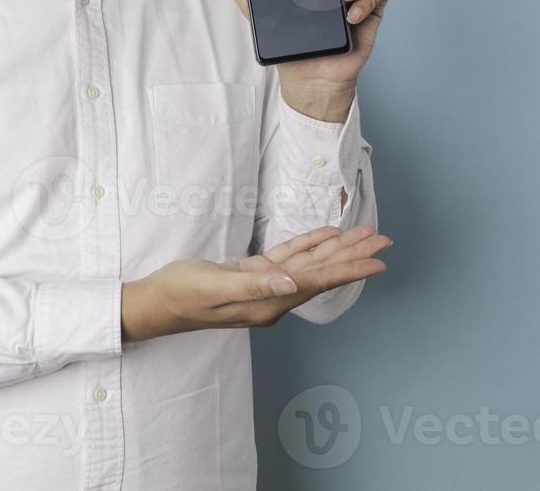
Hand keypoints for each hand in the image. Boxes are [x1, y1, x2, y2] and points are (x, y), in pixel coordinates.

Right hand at [120, 225, 391, 341]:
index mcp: (268, 303)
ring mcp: (263, 285)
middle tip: (383, 241)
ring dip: (336, 248)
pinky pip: (287, 257)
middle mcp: (272, 297)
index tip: (378, 261)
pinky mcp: (251, 274)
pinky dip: (307, 245)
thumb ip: (254, 285)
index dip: (349, 269)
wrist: (156, 302)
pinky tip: (324, 236)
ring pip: (309, 263)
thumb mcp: (214, 287)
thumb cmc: (180, 295)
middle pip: (321, 272)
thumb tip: (291, 284)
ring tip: (364, 235)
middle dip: (353, 255)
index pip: (318, 282)